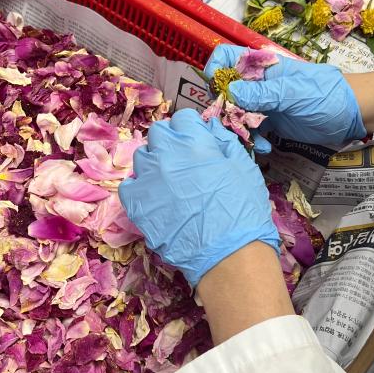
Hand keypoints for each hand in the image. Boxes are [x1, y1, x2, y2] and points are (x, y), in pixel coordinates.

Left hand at [119, 109, 279, 287]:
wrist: (228, 254)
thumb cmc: (242, 211)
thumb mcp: (244, 168)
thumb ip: (224, 142)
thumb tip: (209, 126)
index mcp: (194, 142)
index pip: (183, 118)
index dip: (191, 129)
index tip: (196, 142)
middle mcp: (166, 154)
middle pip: (158, 133)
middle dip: (170, 141)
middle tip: (183, 161)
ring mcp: (147, 179)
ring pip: (142, 157)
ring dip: (155, 163)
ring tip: (169, 182)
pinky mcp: (136, 204)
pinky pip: (128, 185)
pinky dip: (139, 188)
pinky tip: (154, 198)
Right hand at [206, 44, 365, 148]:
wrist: (354, 114)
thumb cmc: (327, 95)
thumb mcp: (293, 93)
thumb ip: (262, 94)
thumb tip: (230, 93)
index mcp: (262, 68)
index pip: (227, 59)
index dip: (216, 71)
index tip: (219, 92)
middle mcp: (258, 84)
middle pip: (225, 91)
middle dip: (225, 109)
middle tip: (235, 123)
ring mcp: (263, 104)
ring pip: (235, 114)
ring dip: (238, 129)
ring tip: (250, 141)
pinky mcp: (271, 123)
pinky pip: (250, 131)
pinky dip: (252, 141)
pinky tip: (264, 147)